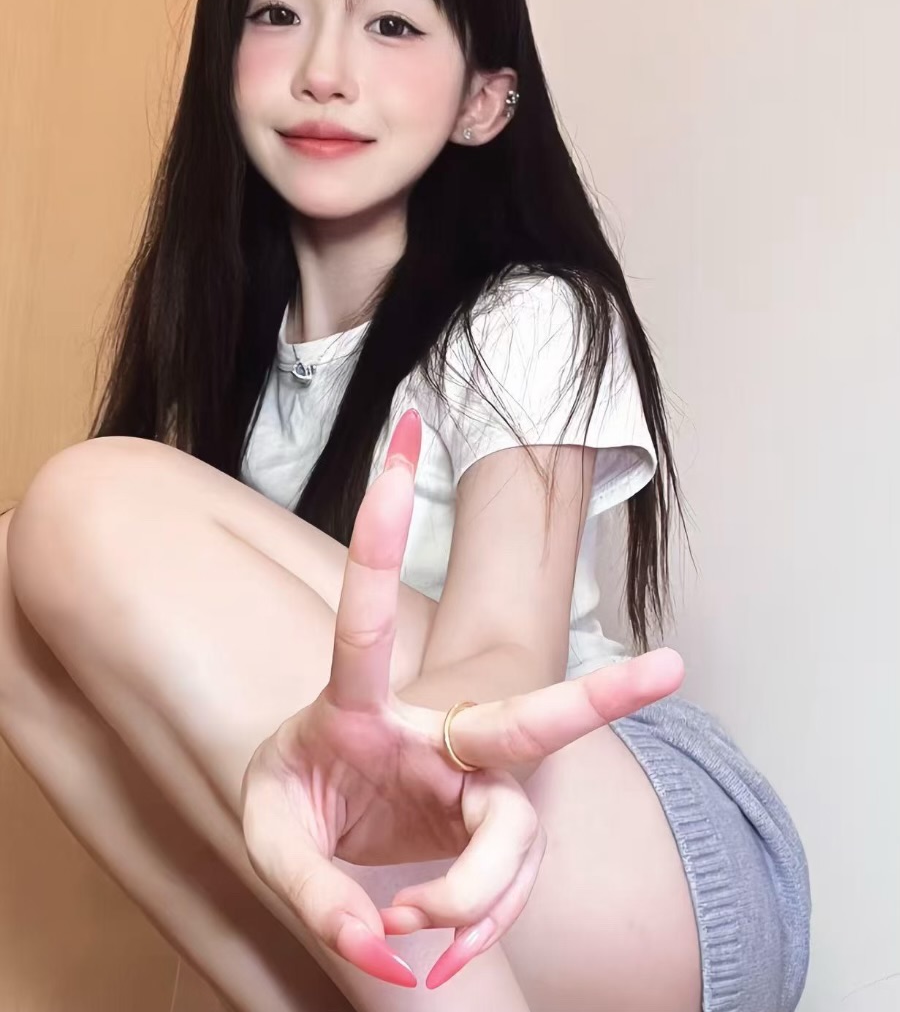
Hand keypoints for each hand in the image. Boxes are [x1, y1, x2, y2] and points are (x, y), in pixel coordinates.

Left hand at [240, 410, 683, 988]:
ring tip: (417, 935)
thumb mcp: (272, 834)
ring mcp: (473, 780)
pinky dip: (478, 922)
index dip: (380, 537)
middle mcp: (434, 733)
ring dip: (477, 895)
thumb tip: (376, 944)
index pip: (365, 622)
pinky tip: (442, 954)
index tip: (401, 448)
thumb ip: (310, 885)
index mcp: (358, 705)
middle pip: (520, 721)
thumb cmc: (302, 800)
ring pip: (515, 835)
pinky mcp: (494, 822)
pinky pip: (508, 883)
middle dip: (592, 698)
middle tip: (670, 669)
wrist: (339, 820)